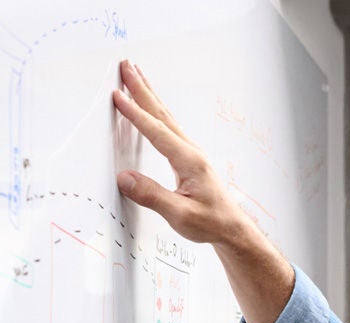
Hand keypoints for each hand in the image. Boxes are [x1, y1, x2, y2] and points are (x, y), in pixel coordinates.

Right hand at [111, 60, 248, 244]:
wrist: (231, 229)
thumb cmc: (211, 222)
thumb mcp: (180, 215)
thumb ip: (152, 196)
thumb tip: (126, 178)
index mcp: (189, 161)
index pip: (156, 131)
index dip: (135, 113)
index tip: (118, 96)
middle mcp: (191, 151)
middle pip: (161, 113)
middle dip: (142, 88)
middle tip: (127, 66)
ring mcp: (191, 153)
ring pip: (166, 117)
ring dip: (149, 95)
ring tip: (136, 76)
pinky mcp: (189, 159)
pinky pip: (169, 127)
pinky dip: (156, 111)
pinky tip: (151, 109)